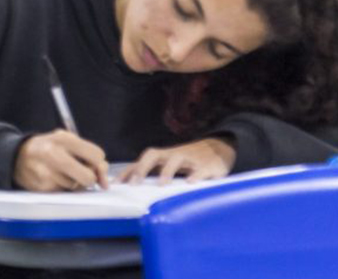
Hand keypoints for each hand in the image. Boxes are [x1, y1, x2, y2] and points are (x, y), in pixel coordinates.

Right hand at [13, 130, 109, 191]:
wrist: (17, 156)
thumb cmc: (48, 148)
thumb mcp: (67, 141)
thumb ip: (89, 155)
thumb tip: (104, 180)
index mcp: (63, 139)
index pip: (97, 155)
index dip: (97, 161)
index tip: (90, 162)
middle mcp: (54, 154)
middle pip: (88, 176)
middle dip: (89, 178)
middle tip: (83, 173)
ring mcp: (47, 173)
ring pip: (77, 187)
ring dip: (74, 183)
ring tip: (62, 172)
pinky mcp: (43, 187)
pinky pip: (65, 193)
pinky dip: (63, 188)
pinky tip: (54, 179)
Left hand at [117, 137, 235, 184]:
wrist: (220, 148)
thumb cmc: (189, 161)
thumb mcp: (171, 165)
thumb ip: (156, 174)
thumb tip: (133, 188)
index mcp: (164, 156)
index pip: (141, 160)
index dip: (129, 170)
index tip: (117, 184)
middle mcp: (174, 155)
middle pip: (153, 155)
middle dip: (142, 168)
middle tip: (135, 184)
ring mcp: (191, 159)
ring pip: (176, 159)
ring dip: (167, 171)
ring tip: (162, 184)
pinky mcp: (209, 166)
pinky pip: (202, 170)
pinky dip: (196, 176)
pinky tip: (190, 183)